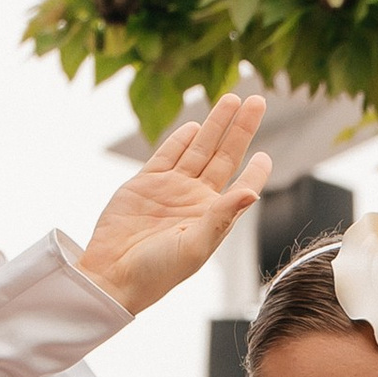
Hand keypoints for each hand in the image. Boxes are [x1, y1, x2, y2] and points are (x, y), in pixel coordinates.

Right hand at [77, 96, 270, 315]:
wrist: (112, 275)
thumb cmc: (157, 272)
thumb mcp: (196, 247)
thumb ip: (223, 216)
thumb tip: (253, 193)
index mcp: (213, 217)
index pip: (242, 186)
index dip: (256, 171)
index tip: (266, 155)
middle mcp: (195, 200)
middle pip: (224, 156)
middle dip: (241, 129)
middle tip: (257, 101)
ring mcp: (171, 189)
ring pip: (198, 148)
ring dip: (215, 125)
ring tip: (232, 100)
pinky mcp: (145, 182)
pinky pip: (167, 155)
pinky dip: (180, 139)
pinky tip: (195, 126)